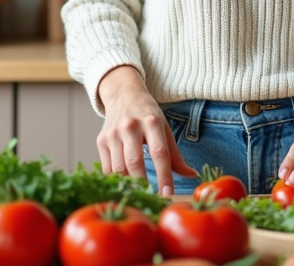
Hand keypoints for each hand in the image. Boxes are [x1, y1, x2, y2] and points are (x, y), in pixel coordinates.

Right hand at [96, 65, 196, 194]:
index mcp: (152, 122)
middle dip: (143, 184)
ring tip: (138, 194)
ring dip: (129, 185)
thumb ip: (176, 155)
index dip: (164, 176)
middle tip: (152, 199)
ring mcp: (113, 133)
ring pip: (119, 168)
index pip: (159, 153)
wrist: (123, 94)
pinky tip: (124, 185)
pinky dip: (116, 180)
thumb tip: (192, 176)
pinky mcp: (101, 140)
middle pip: (135, 162)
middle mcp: (130, 126)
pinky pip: (107, 168)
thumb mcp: (165, 128)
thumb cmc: (147, 114)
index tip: (168, 194)